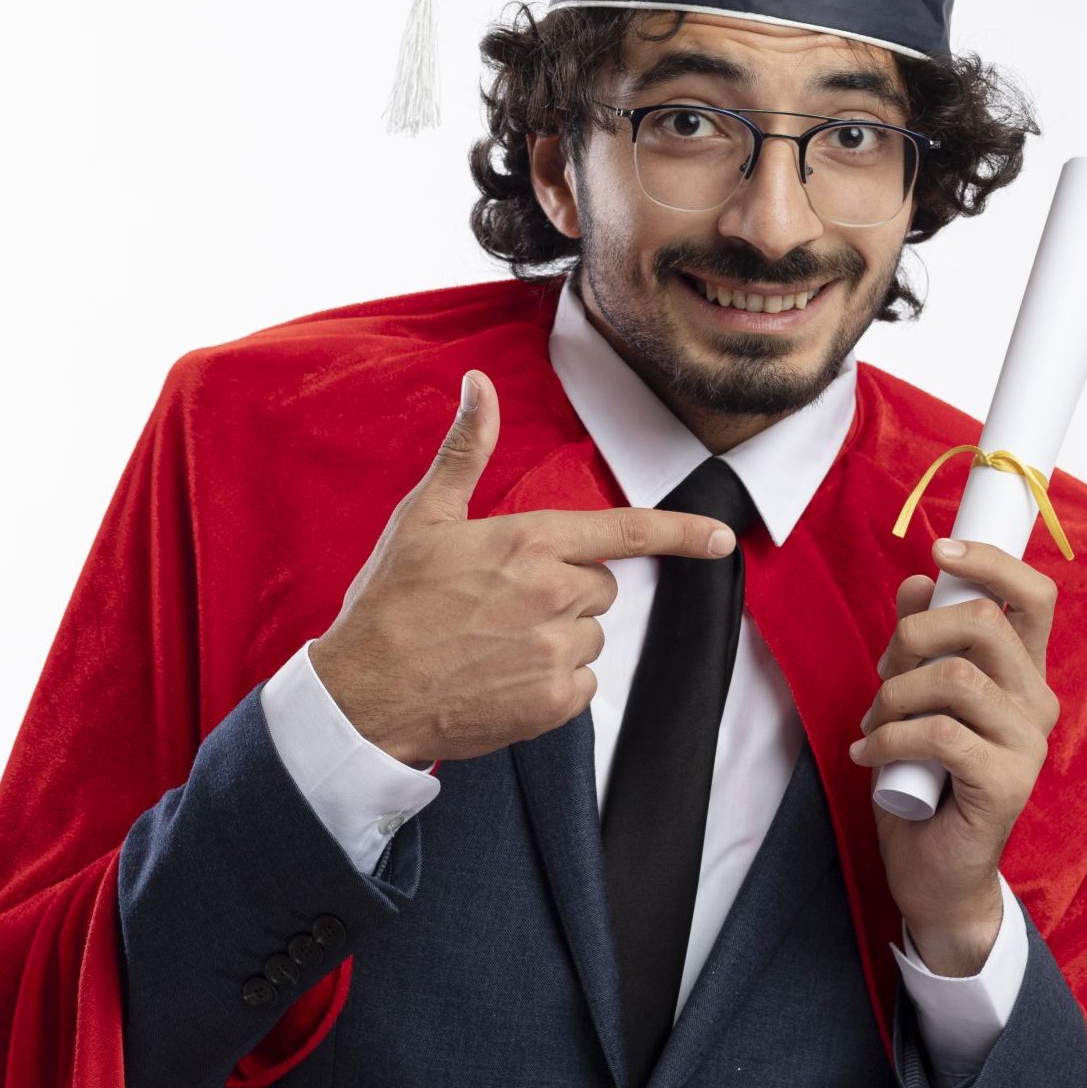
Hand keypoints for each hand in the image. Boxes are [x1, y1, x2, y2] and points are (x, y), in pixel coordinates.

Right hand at [308, 370, 738, 767]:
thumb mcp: (424, 516)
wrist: (364, 693)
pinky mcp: (552, 702)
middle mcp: (553, 594)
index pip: (626, 530)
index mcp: (530, 541)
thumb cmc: (391, 602)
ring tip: (496, 643)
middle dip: (568, 591)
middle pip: (603, 587)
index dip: (681, 533)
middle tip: (505, 601)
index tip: (723, 539)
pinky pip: (582, 684)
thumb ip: (467, 449)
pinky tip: (503, 678)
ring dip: (559, 638)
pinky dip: (553, 683)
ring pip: (592, 636)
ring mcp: (555, 650)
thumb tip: (478, 384)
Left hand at [852, 538, 1061, 968]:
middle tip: (885, 670)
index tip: (939, 548)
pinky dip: (889, 738)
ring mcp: (1028, 744)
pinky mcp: (1007, 783)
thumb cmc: (925, 777)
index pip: (1034, 596)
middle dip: (915, 633)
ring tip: (874, 724)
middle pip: (986, 624)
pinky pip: (938, 734)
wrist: (935, 868)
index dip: (990, 561)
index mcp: (1023, 673)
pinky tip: (869, 754)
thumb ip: (922, 640)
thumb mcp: (916, 696)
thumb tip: (917, 582)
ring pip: (955, 678)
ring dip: (895, 693)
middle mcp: (1036, 702)